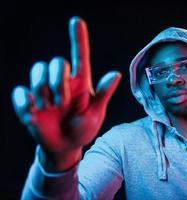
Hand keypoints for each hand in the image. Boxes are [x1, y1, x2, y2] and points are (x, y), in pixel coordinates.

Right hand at [11, 17, 121, 169]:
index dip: (78, 38)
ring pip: (37, 70)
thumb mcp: (95, 115)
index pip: (80, 56)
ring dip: (42, 89)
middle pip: (55, 62)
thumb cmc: (83, 129)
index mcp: (80, 83)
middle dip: (57, 80)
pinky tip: (33, 113)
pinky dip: (24, 102)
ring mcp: (44, 90)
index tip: (77, 21)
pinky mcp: (28, 101)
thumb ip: (103, 95)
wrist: (64, 147)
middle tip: (61, 102)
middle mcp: (62, 82)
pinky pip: (19, 92)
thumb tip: (116, 73)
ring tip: (48, 107)